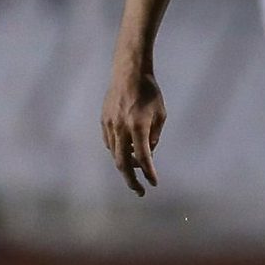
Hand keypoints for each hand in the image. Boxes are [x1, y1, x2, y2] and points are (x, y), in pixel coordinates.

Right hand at [101, 66, 165, 196]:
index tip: (154, 183)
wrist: (128, 73)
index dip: (149, 173)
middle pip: (122, 163)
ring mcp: (109, 125)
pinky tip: (127, 153)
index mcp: (138, 126)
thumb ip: (154, 137)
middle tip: (140, 192)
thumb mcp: (161, 115)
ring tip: (138, 172)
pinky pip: (109, 144)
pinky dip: (118, 152)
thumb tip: (147, 154)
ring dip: (125, 166)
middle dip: (131, 180)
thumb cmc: (149, 93)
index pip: (143, 157)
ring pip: (115, 155)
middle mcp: (121, 128)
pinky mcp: (103, 122)